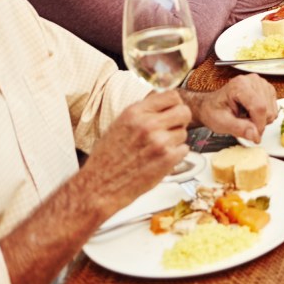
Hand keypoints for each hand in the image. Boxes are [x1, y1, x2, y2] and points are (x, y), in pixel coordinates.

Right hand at [81, 90, 191, 210]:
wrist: (99, 186)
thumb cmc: (107, 158)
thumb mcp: (119, 125)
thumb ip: (142, 113)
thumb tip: (162, 103)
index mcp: (135, 112)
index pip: (172, 96)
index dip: (175, 105)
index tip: (171, 112)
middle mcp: (148, 124)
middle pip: (184, 112)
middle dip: (180, 121)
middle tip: (171, 131)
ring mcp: (159, 141)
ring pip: (184, 133)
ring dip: (175, 141)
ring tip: (157, 150)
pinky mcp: (167, 158)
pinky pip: (184, 150)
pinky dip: (176, 156)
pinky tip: (160, 160)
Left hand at [184, 74, 277, 141]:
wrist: (211, 105)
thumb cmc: (213, 111)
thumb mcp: (221, 123)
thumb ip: (238, 128)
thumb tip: (255, 135)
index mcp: (240, 85)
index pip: (259, 107)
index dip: (259, 125)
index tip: (254, 136)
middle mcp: (253, 80)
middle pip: (267, 109)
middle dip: (258, 123)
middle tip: (243, 124)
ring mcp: (262, 84)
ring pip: (272, 110)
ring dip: (261, 120)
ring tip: (246, 118)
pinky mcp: (267, 89)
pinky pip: (274, 109)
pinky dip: (265, 116)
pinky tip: (252, 114)